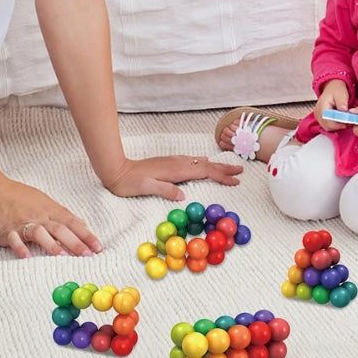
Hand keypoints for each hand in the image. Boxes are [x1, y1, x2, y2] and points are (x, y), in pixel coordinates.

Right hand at [0, 172, 102, 259]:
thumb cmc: (17, 195)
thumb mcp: (43, 201)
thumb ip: (61, 214)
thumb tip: (81, 223)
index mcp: (49, 208)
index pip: (72, 223)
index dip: (86, 235)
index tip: (98, 247)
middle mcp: (39, 215)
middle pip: (60, 229)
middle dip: (75, 243)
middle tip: (88, 256)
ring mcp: (22, 222)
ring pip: (40, 233)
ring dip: (51, 245)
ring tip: (62, 257)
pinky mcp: (6, 229)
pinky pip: (14, 239)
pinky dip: (21, 248)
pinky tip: (27, 258)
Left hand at [103, 155, 242, 200]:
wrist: (116, 170)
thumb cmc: (129, 182)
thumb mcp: (146, 188)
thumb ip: (165, 190)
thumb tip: (183, 195)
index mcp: (176, 170)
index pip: (204, 172)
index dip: (221, 176)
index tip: (236, 180)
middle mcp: (177, 163)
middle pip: (206, 164)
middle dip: (224, 167)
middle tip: (241, 170)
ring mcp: (173, 162)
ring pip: (200, 162)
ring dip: (216, 165)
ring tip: (228, 167)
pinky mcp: (169, 163)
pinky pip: (193, 162)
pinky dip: (204, 164)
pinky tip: (204, 163)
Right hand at [315, 79, 350, 131]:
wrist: (332, 88)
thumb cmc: (336, 91)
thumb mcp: (341, 94)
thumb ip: (342, 102)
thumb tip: (343, 110)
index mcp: (322, 106)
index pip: (328, 121)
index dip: (338, 124)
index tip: (348, 122)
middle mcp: (318, 112)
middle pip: (327, 126)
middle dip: (339, 126)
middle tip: (349, 122)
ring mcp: (318, 116)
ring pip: (327, 128)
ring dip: (337, 127)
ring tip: (345, 121)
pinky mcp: (320, 119)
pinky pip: (327, 126)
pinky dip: (335, 126)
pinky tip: (341, 121)